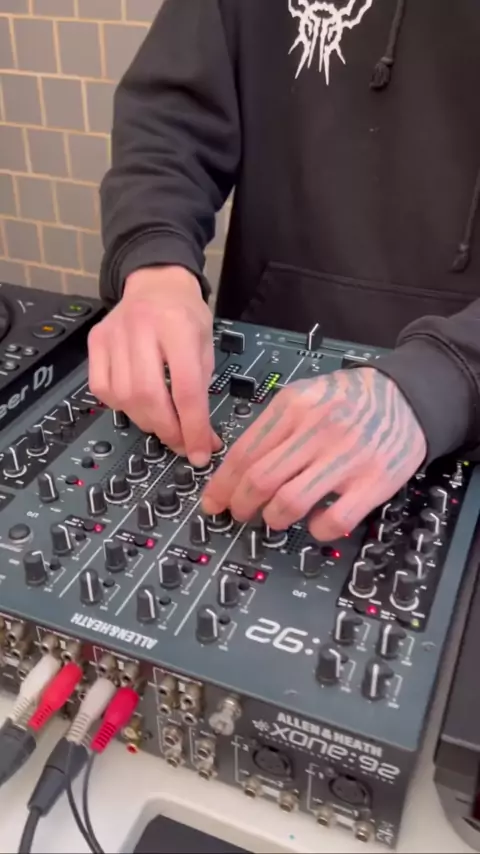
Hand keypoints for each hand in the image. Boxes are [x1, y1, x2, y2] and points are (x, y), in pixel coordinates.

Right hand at [88, 265, 220, 465]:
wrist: (155, 281)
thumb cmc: (184, 313)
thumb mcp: (206, 343)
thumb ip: (202, 385)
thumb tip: (201, 435)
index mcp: (178, 326)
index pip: (185, 388)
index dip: (193, 427)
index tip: (201, 451)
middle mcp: (142, 328)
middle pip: (149, 396)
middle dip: (168, 430)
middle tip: (182, 443)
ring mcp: (114, 335)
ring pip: (124, 397)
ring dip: (146, 422)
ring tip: (163, 424)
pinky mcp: (96, 342)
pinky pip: (102, 389)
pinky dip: (121, 406)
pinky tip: (137, 404)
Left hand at [201, 368, 426, 540]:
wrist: (405, 397)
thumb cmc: (349, 400)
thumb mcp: (304, 396)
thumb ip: (272, 426)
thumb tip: (233, 467)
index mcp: (294, 406)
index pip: (245, 452)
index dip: (222, 484)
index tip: (212, 502)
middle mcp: (317, 430)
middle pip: (260, 480)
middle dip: (241, 505)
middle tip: (240, 514)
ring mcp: (346, 457)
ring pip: (290, 502)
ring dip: (273, 519)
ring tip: (274, 519)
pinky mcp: (374, 482)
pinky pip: (334, 520)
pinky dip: (316, 529)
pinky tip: (315, 523)